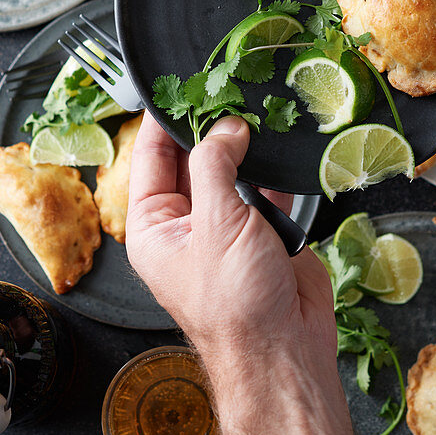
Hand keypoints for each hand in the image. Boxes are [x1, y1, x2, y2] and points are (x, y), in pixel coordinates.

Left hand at [126, 112, 358, 434]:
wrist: (286, 350)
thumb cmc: (236, 307)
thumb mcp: (216, 224)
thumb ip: (216, 166)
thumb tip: (224, 127)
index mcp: (155, 227)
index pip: (150, 158)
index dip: (162, 120)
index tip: (175, 84)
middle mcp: (187, 224)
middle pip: (192, 159)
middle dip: (208, 126)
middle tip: (223, 87)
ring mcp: (227, 226)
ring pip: (232, 170)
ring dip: (245, 145)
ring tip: (253, 106)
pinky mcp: (264, 231)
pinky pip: (266, 186)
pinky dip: (274, 167)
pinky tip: (280, 141)